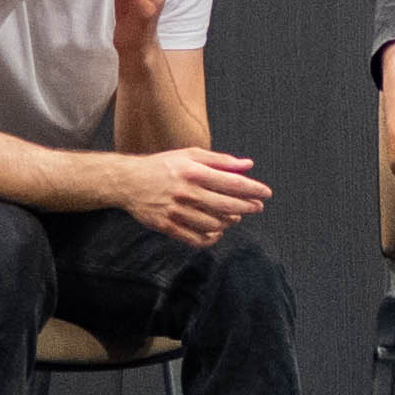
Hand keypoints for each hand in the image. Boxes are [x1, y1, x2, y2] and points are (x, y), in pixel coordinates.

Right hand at [118, 146, 270, 242]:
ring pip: (214, 223)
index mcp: (192, 171)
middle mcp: (186, 192)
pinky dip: (212, 237)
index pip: (231, 182)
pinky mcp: (168, 226)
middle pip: (227, 205)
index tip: (266, 193)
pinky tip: (218, 231)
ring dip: (230, 221)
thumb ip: (220, 161)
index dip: (252, 189)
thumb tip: (248, 165)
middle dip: (248, 207)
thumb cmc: (162, 166)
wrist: (128, 182)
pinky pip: (196, 238)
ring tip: (236, 216)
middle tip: (258, 207)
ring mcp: (176, 211)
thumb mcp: (189, 155)